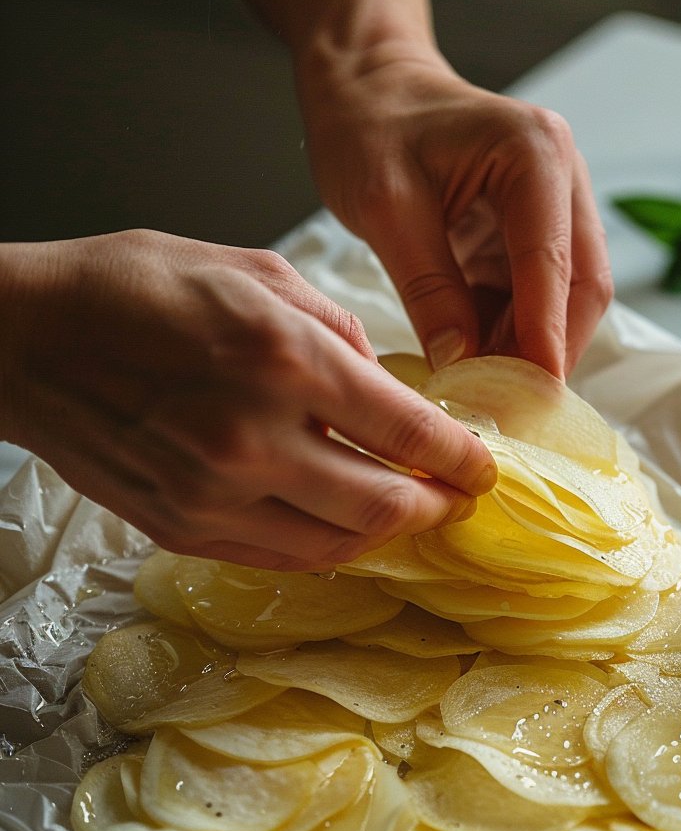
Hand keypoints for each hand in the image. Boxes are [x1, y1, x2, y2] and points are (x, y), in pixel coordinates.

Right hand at [0, 230, 495, 569]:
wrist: (24, 340)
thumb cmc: (133, 288)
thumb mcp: (253, 273)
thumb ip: (336, 333)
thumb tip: (385, 390)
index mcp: (283, 360)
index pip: (408, 433)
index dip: (462, 460)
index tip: (485, 467)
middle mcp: (254, 440)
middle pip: (386, 508)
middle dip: (437, 507)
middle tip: (457, 497)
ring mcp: (215, 495)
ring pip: (338, 546)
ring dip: (388, 536)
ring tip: (409, 513)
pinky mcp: (183, 528)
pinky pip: (282, 556)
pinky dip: (329, 546)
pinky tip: (345, 524)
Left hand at [301, 53, 613, 378]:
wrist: (366, 86)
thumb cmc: (368, 127)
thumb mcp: (385, 207)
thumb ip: (428, 287)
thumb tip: (462, 366)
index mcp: (535, 156)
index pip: (554, 265)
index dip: (546, 340)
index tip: (531, 401)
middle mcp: (561, 179)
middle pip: (582, 287)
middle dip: (549, 352)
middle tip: (507, 411)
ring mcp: (553, 206)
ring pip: (565, 299)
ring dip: (530, 349)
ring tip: (484, 394)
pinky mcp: (530, 232)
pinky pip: (535, 297)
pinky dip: (511, 335)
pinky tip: (477, 365)